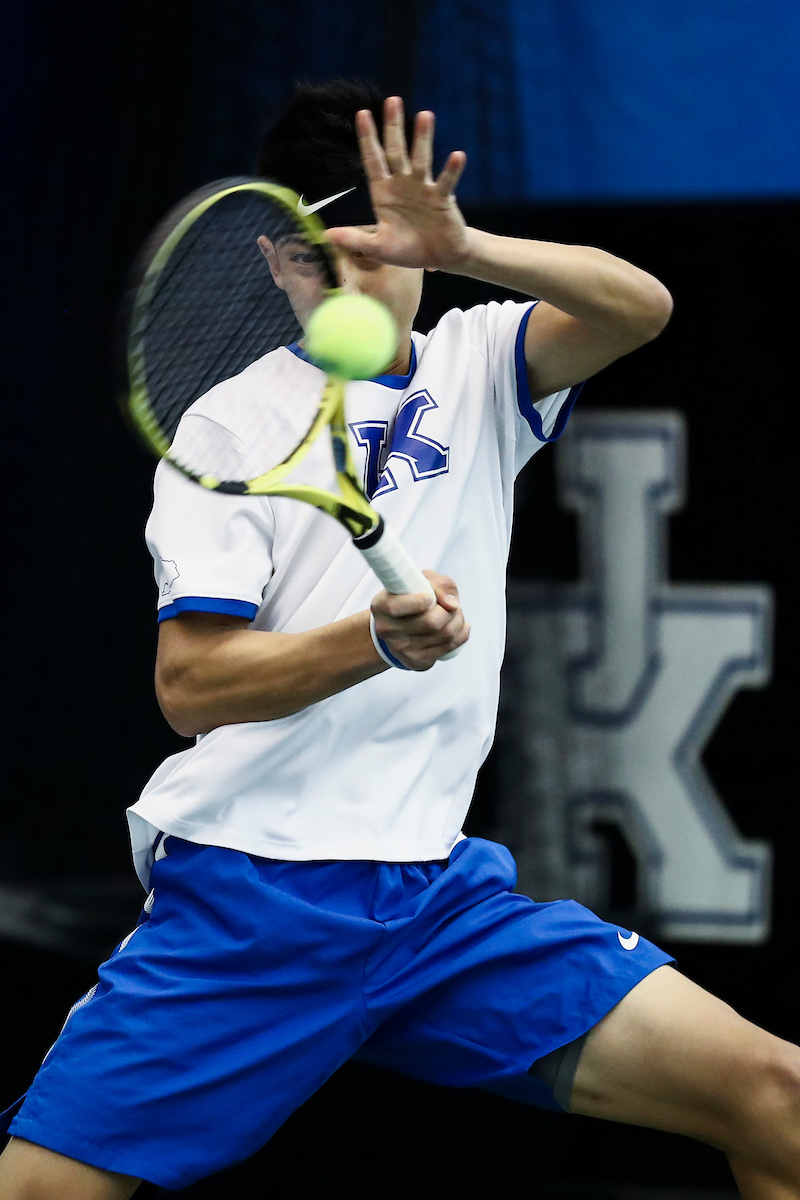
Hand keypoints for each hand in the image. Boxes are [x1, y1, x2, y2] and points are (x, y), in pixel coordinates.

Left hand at [325, 97, 470, 271]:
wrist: (438, 257)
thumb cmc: (407, 249)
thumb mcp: (378, 248)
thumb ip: (355, 240)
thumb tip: (327, 236)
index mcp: (383, 192)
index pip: (373, 160)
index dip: (367, 138)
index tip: (362, 113)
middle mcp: (403, 184)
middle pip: (396, 151)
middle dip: (393, 127)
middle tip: (392, 100)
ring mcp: (423, 188)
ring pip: (421, 159)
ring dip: (423, 139)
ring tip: (425, 115)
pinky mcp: (442, 198)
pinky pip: (446, 182)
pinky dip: (451, 170)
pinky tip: (456, 155)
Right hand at [371, 571, 469, 670]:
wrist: (398, 627)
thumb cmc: (410, 596)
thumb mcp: (420, 581)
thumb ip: (438, 584)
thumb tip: (451, 604)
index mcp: (381, 606)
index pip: (397, 607)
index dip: (420, 601)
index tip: (430, 597)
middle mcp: (387, 630)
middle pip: (431, 622)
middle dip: (450, 611)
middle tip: (452, 606)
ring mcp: (401, 649)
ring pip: (444, 635)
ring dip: (458, 620)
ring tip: (456, 614)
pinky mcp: (416, 661)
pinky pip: (449, 647)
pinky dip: (462, 634)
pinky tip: (461, 626)